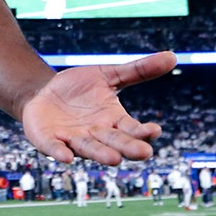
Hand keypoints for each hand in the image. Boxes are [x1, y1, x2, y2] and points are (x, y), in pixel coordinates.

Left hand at [21, 51, 175, 164]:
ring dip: (101, 154)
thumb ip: (138, 70)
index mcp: (114, 120)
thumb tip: (173, 56)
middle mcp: (96, 134)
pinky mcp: (49, 140)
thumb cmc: (79, 88)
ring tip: (114, 160)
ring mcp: (73, 139)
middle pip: (115, 143)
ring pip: (89, 149)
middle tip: (145, 152)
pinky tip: (66, 157)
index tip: (155, 130)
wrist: (42, 91)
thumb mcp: (108, 75)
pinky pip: (55, 149)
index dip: (143, 131)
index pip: (132, 129)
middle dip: (128, 148)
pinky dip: (60, 153)